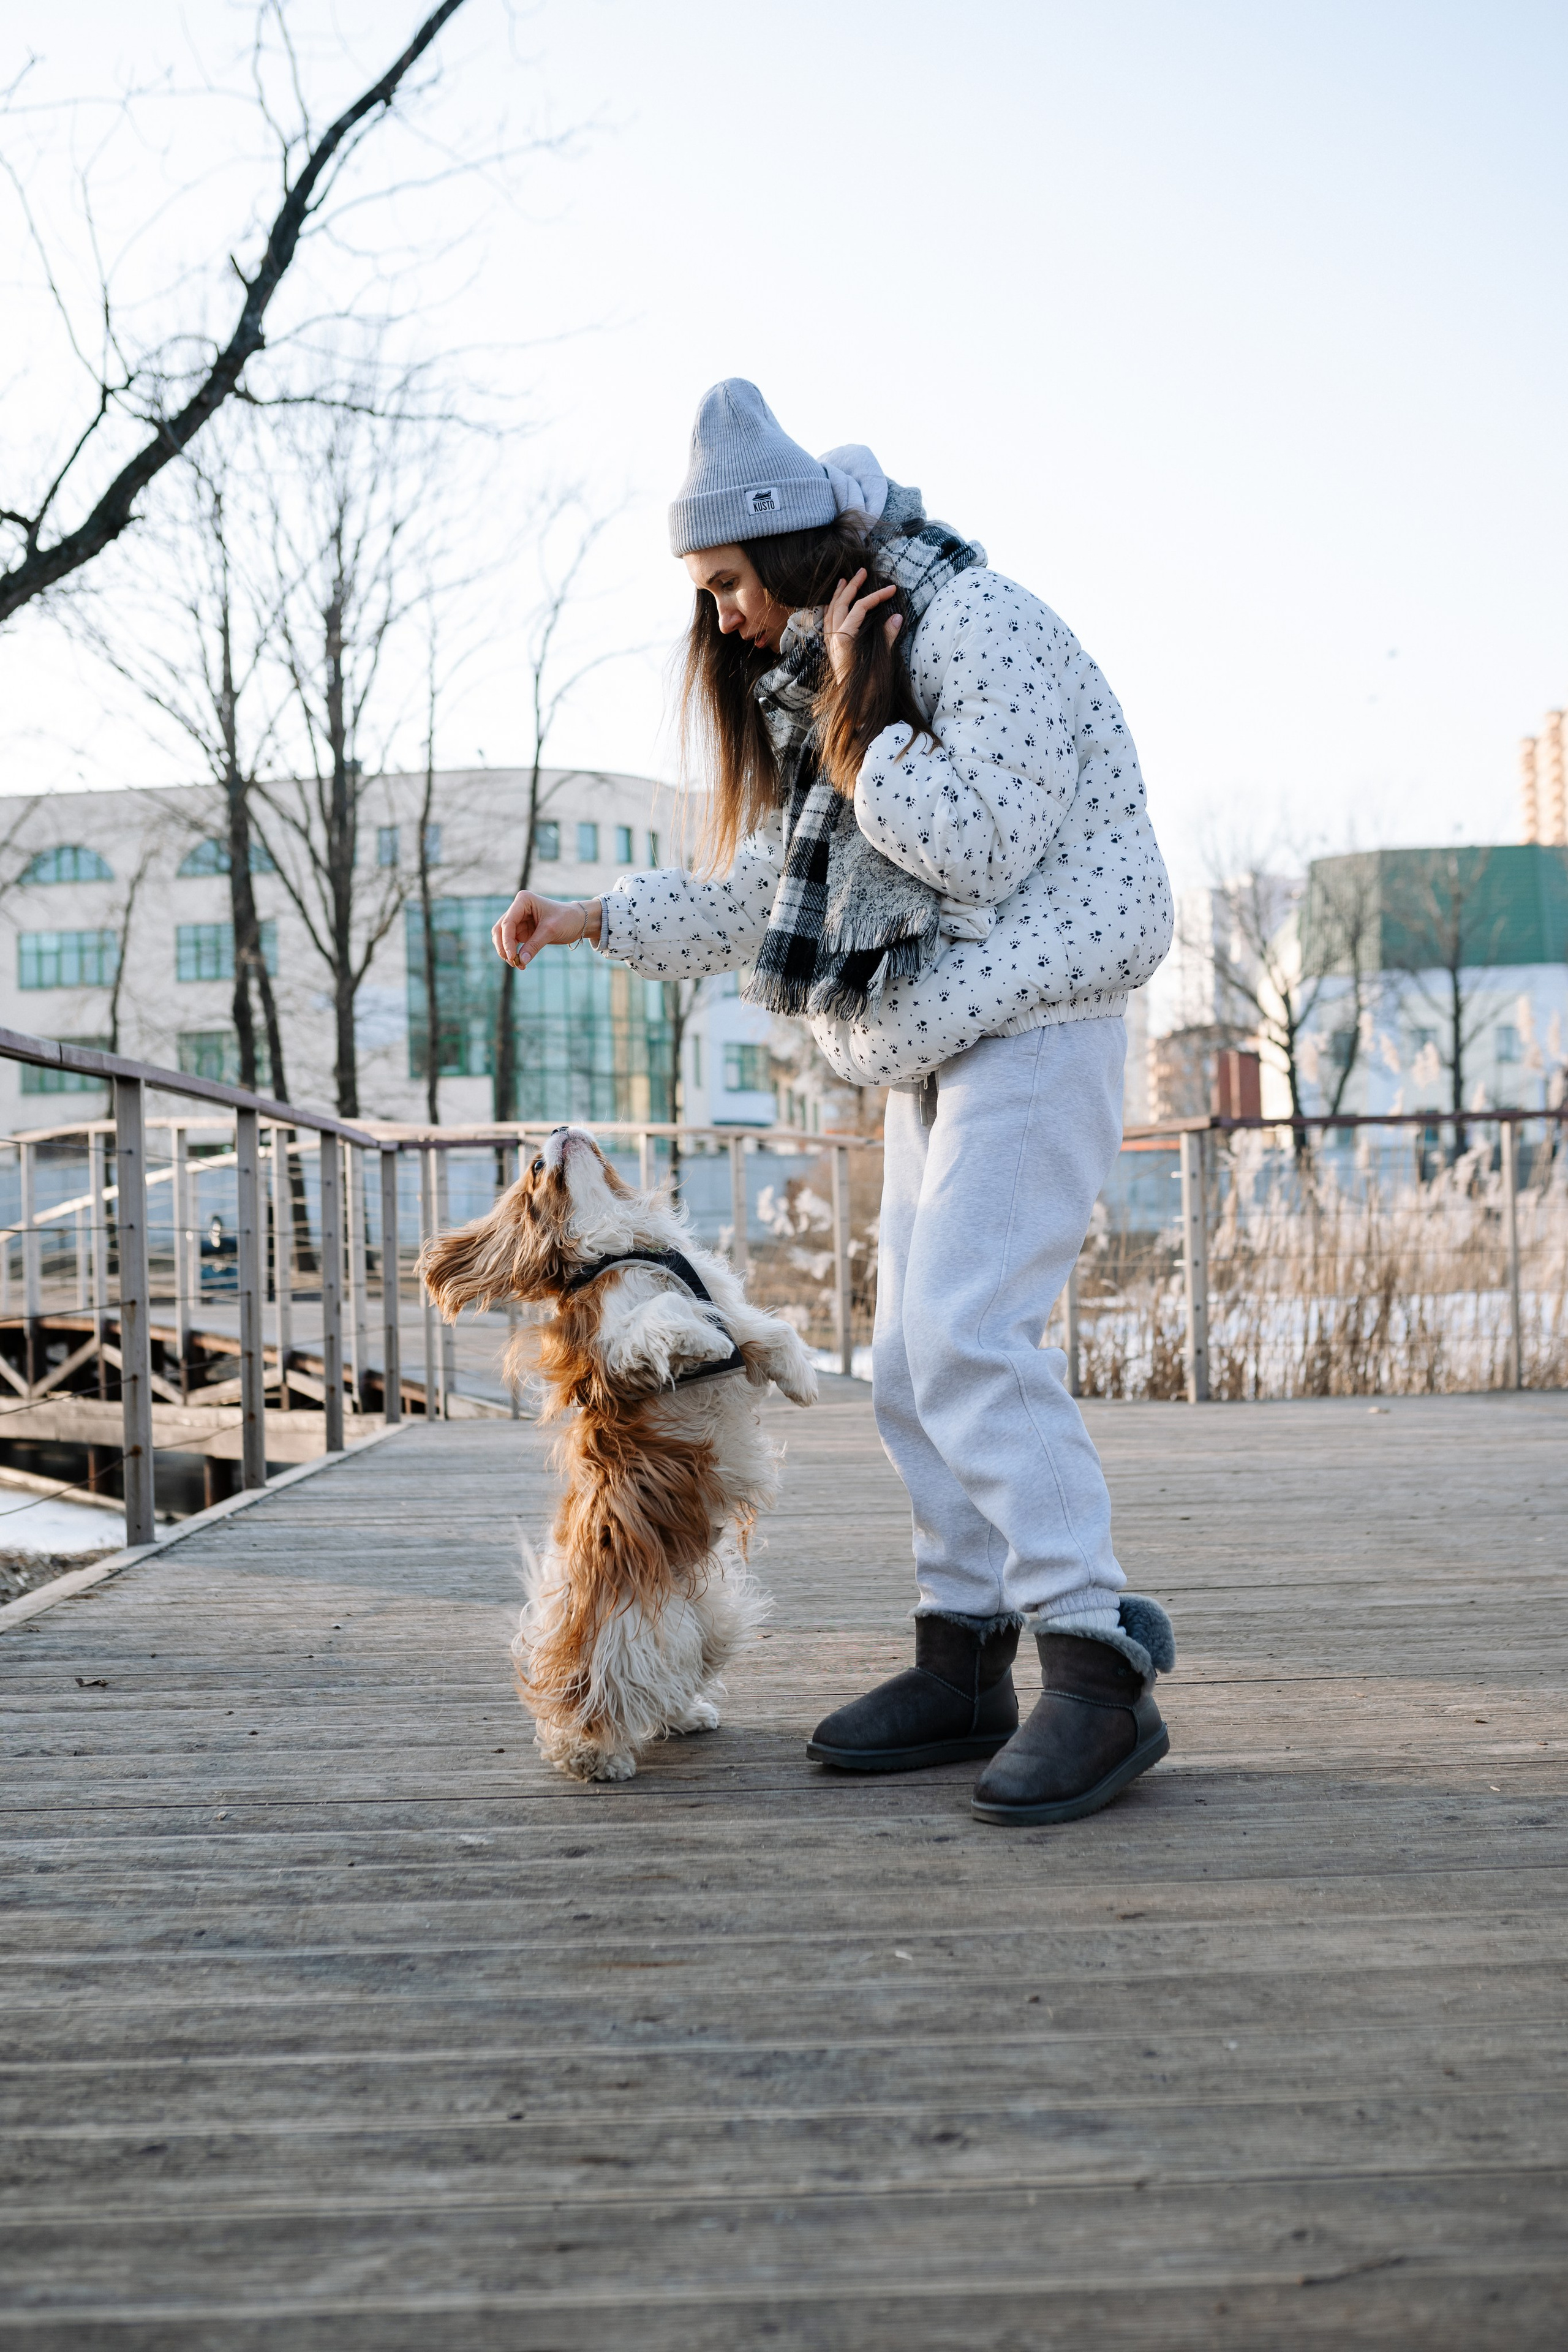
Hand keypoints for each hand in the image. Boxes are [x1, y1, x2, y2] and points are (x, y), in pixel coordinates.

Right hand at [492, 892, 601, 971]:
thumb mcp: (551, 931)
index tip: (512, 956)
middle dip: (504, 947)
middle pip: (500, 930)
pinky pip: (511, 943)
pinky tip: (520, 963)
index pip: (508, 922)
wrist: (578, 921)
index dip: (506, 941)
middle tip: (513, 962)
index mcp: (523, 901)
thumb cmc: (567, 919)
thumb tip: (521, 961)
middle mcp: (517, 909)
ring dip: (507, 952)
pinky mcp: (522, 931)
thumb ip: (534, 945)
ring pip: (503, 938)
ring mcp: (518, 920)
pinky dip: (513, 953)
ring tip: (518, 965)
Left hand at [825, 567, 901, 683]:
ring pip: (831, 611)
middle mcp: (834, 639)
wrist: (854, 709)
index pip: (859, 609)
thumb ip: (887, 638)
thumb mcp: (880, 663)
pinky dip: (832, 609)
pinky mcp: (832, 649)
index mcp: (844, 640)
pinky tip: (836, 604)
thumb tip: (897, 617)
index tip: (892, 590)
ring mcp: (831, 644)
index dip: (876, 597)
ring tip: (844, 580)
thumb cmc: (867, 689)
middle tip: (862, 572)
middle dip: (852, 586)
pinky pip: (828, 623)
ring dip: (838, 594)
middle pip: (841, 604)